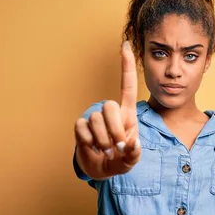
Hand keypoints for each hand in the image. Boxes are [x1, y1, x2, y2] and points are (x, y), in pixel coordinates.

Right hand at [74, 41, 140, 178]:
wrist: (102, 169)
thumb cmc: (120, 159)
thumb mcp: (132, 160)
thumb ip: (134, 154)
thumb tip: (131, 144)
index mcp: (127, 114)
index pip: (127, 85)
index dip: (126, 65)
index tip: (125, 45)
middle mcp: (110, 112)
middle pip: (109, 106)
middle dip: (115, 130)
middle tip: (117, 146)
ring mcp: (94, 118)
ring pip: (96, 119)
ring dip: (103, 140)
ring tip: (106, 149)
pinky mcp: (80, 126)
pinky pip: (83, 128)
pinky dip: (89, 142)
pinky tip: (93, 147)